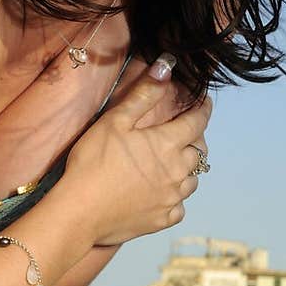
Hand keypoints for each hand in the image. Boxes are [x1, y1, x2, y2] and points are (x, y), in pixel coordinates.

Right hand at [62, 60, 212, 246]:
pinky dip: (175, 198)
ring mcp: (172, 198)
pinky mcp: (164, 219)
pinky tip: (163, 194)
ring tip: (174, 165)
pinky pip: (180, 207)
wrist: (81, 211)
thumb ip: (144, 94)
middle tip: (183, 135)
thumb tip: (167, 66)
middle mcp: (178, 171)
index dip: (203, 110)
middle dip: (194, 141)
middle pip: (199, 152)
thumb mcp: (115, 121)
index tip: (204, 103)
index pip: (197, 122)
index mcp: (168, 144)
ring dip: (187, 170)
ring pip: (193, 181)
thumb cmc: (94, 162)